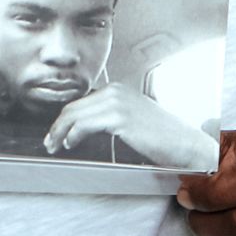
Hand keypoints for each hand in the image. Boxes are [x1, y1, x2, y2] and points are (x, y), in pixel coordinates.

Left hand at [43, 83, 212, 164]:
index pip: (82, 101)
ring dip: (60, 131)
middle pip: (74, 106)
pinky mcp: (119, 117)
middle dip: (57, 125)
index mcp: (118, 89)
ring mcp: (117, 102)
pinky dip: (72, 134)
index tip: (56, 132)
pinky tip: (70, 143)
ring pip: (75, 114)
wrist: (186, 146)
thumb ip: (110, 119)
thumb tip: (84, 129)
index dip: (65, 117)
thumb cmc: (162, 139)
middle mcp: (116, 91)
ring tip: (54, 145)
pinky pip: (85, 124)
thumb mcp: (133, 121)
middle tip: (49, 141)